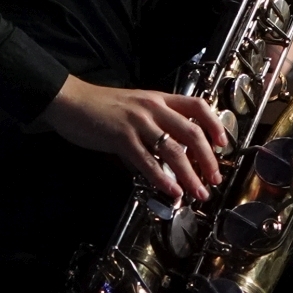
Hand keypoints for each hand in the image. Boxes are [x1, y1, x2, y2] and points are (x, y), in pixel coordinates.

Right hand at [40, 74, 226, 201]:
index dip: (214, 124)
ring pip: (173, 151)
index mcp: (158, 99)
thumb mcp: (134, 107)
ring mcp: (138, 122)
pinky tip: (171, 191)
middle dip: (207, 159)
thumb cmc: (101, 106)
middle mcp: (153, 108)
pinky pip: (147, 161)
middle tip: (214, 179)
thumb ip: (154, 123)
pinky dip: (162, 178)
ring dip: (190, 175)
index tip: (222, 144)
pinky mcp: (121, 137)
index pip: (197, 106)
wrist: (70, 101)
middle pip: (192, 133)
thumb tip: (171, 150)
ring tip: (198, 193)